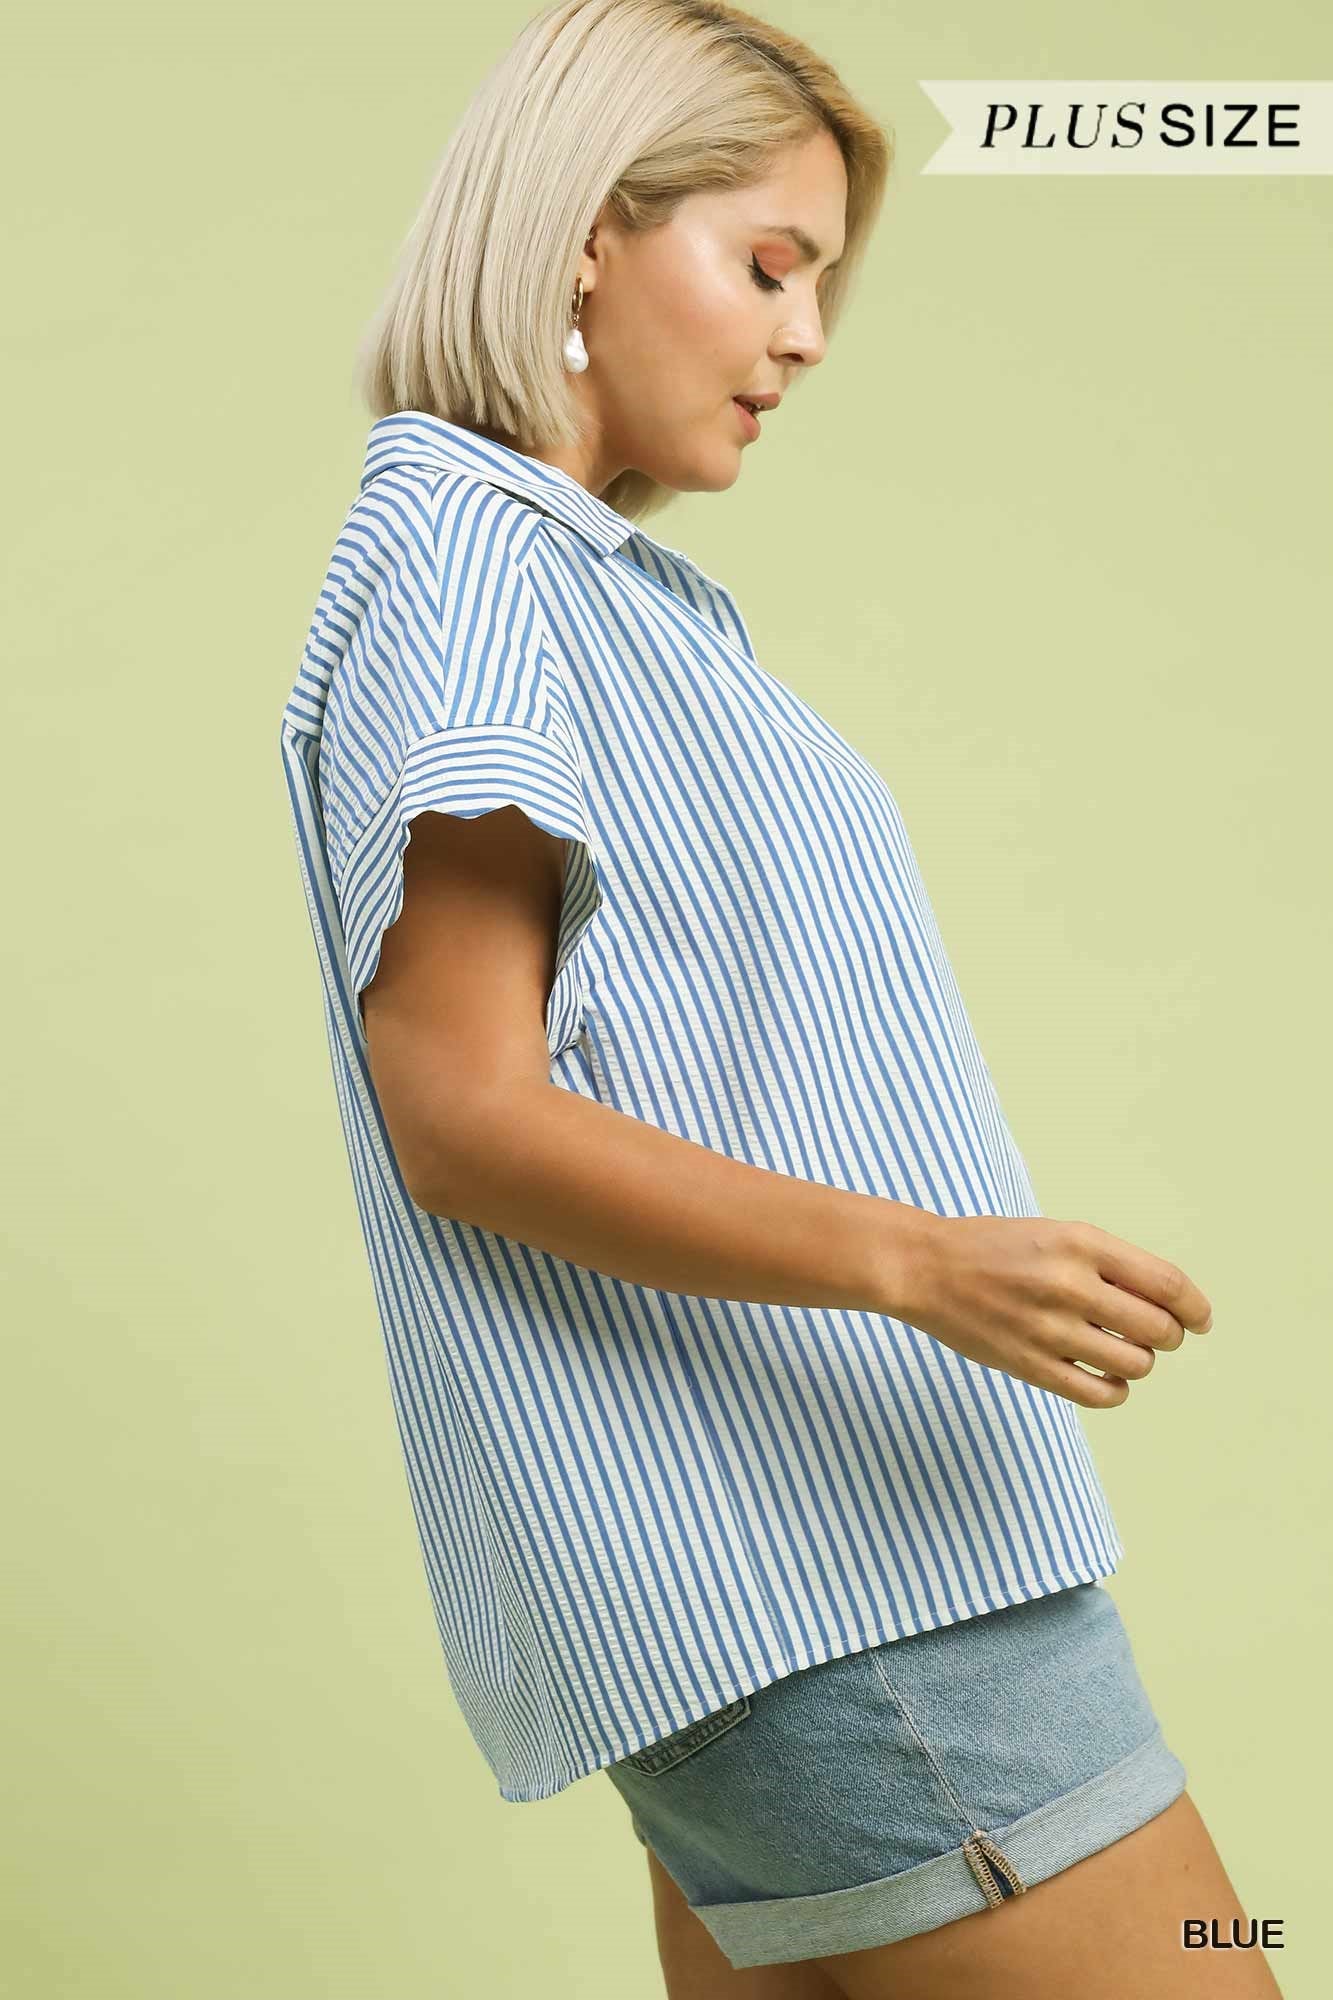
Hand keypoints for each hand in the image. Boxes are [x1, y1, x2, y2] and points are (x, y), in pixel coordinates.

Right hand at [899, 1214, 1212, 1408]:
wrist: (926, 1268)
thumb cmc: (995, 1248)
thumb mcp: (1057, 1234)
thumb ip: (1109, 1263)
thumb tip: (1169, 1303)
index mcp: (1081, 1243)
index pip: (1166, 1284)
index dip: (1195, 1307)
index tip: (1200, 1320)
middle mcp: (1070, 1284)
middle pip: (1158, 1328)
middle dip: (1168, 1336)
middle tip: (1156, 1335)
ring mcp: (1049, 1328)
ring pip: (1135, 1363)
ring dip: (1139, 1361)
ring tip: (1122, 1352)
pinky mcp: (1030, 1365)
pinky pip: (1099, 1394)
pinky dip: (1116, 1390)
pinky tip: (1107, 1378)